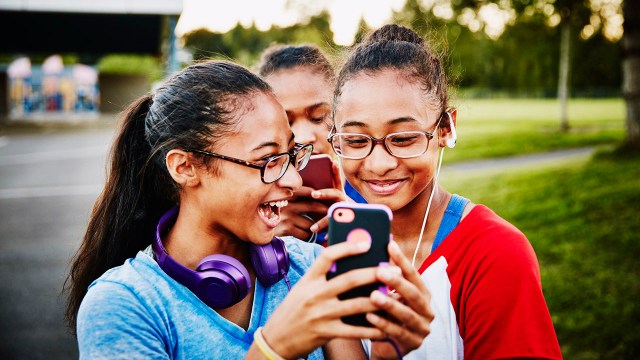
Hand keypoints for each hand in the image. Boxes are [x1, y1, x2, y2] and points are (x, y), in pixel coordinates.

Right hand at [259, 240, 388, 358]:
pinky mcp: (326, 333)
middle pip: (349, 279)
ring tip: (394, 295)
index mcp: (309, 279)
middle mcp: (315, 294)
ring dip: (378, 300)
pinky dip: (371, 329)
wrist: (276, 339)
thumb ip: (323, 278)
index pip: (327, 256)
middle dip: (374, 273)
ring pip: (356, 304)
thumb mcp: (303, 288)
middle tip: (393, 269)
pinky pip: (354, 331)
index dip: (348, 247)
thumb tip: (351, 264)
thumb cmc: (294, 310)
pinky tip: (384, 327)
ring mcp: (321, 314)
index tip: (366, 242)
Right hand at [274, 186, 330, 239]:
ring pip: (310, 223)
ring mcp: (286, 217)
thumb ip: (296, 198)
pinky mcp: (286, 229)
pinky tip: (307, 236)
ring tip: (318, 229)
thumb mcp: (282, 202)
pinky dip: (308, 236)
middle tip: (331, 213)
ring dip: (316, 227)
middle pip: (312, 206)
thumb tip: (316, 197)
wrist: (259, 228)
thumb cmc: (275, 214)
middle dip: (324, 210)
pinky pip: (305, 234)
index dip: (320, 195)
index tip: (329, 199)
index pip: (308, 191)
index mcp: (287, 194)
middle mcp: (287, 204)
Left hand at [309, 161, 348, 233]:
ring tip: (313, 228)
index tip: (333, 162)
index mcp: (339, 195)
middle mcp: (344, 202)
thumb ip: (316, 198)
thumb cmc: (330, 214)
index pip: (337, 181)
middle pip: (336, 194)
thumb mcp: (324, 204)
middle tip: (314, 194)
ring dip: (324, 221)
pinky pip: (338, 229)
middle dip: (325, 193)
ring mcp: (346, 212)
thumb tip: (299, 191)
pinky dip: (331, 233)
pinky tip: (326, 239)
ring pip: (335, 214)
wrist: (354, 228)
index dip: (336, 172)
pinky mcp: (347, 225)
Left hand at [368, 241, 433, 358]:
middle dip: (397, 282)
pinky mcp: (413, 344)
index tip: (390, 245)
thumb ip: (385, 280)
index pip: (414, 274)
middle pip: (414, 294)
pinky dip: (384, 324)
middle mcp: (427, 310)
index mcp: (423, 294)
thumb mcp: (388, 296)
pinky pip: (398, 333)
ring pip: (407, 314)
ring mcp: (422, 328)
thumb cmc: (387, 315)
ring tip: (373, 296)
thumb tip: (372, 252)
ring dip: (390, 304)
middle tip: (379, 271)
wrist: (388, 345)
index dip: (402, 260)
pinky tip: (370, 317)